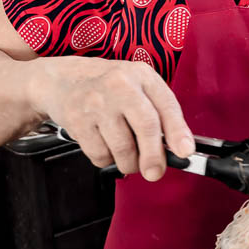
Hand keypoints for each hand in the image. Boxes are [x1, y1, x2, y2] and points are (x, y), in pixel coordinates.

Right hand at [28, 58, 194, 180]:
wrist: (63, 79)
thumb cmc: (110, 86)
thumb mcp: (140, 86)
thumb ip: (160, 111)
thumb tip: (178, 147)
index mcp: (143, 76)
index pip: (166, 106)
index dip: (178, 131)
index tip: (185, 151)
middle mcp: (120, 86)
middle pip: (146, 126)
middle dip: (154, 156)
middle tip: (156, 172)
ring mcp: (97, 103)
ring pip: (122, 147)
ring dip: (130, 162)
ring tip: (130, 157)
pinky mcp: (77, 121)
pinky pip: (99, 154)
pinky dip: (107, 159)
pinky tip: (107, 146)